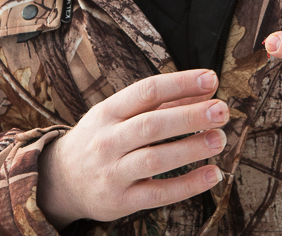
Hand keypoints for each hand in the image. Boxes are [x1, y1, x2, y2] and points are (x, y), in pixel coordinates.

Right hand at [36, 69, 228, 228]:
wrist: (60, 181)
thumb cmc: (100, 139)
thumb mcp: (119, 115)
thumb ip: (160, 104)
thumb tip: (203, 92)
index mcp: (108, 111)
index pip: (147, 91)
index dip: (180, 83)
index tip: (211, 80)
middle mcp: (108, 140)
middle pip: (152, 125)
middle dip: (190, 116)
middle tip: (221, 110)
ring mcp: (113, 172)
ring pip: (156, 159)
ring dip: (192, 148)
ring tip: (219, 139)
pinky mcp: (121, 201)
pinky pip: (158, 193)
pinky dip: (188, 184)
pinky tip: (213, 174)